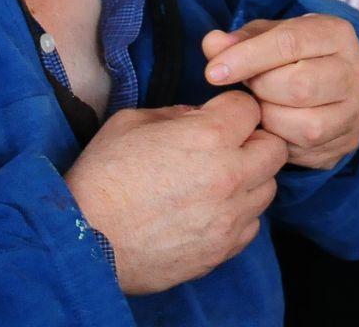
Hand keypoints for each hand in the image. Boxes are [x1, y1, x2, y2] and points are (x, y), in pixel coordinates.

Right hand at [64, 90, 287, 294]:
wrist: (83, 241)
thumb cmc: (102, 178)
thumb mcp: (132, 122)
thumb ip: (176, 114)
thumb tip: (199, 117)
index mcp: (209, 137)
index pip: (251, 108)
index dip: (234, 108)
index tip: (220, 114)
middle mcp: (229, 177)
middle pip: (275, 148)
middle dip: (255, 140)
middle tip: (228, 145)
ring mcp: (229, 218)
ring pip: (268, 188)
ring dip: (250, 178)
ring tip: (217, 179)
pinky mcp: (221, 250)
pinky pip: (251, 225)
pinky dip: (238, 214)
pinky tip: (210, 209)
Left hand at [203, 15, 358, 169]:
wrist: (332, 80)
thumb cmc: (294, 54)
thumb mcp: (269, 36)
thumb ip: (241, 40)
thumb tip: (213, 44)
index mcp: (337, 34)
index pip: (289, 43)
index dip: (246, 58)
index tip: (213, 72)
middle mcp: (356, 71)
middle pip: (300, 86)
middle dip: (262, 89)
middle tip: (250, 87)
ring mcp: (356, 110)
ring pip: (307, 125)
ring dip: (271, 119)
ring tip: (263, 105)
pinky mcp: (348, 141)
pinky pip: (307, 150)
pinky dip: (281, 140)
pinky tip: (274, 124)